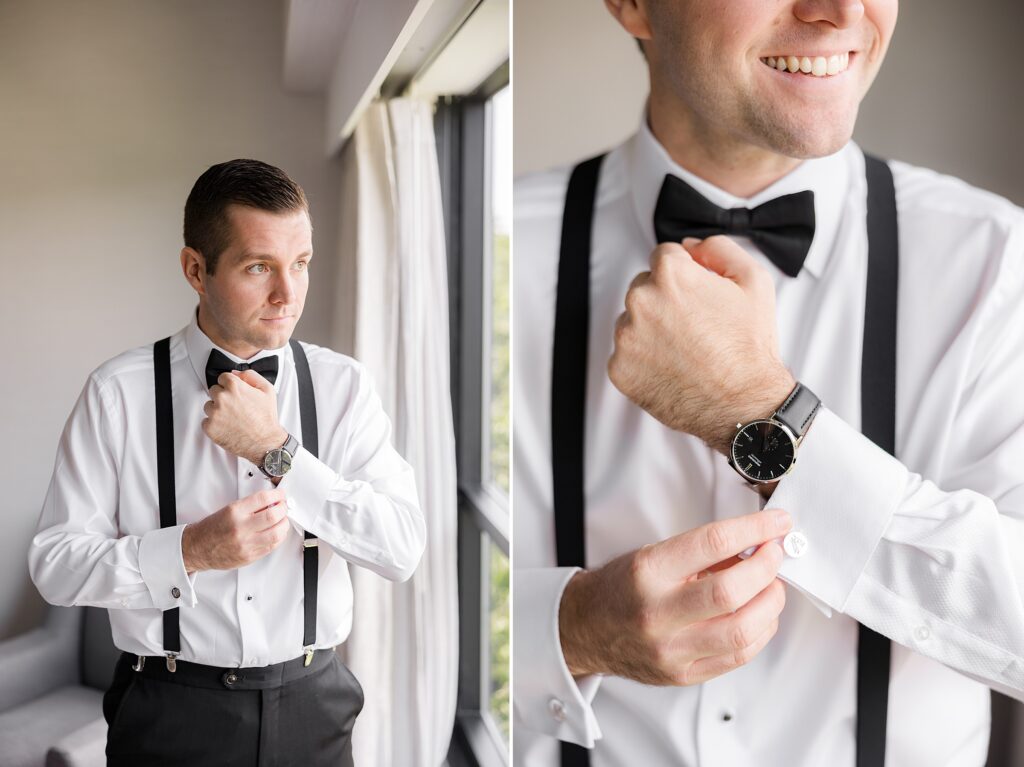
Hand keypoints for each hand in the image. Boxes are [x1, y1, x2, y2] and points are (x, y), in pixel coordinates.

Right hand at [181, 489, 290, 571]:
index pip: (263, 499)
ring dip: (284, 524)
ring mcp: (246, 544)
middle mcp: (240, 528)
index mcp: (234, 512)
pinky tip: (277, 532)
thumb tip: (273, 502)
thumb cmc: (212, 528)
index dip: (277, 495)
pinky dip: (279, 537)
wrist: (197, 548)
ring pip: (277, 533)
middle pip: (273, 516)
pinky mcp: (249, 556)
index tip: (281, 495)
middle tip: (283, 507)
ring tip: (282, 520)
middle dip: (283, 509)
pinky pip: (272, 546)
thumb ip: (251, 506)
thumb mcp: (229, 509)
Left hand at [203, 370, 286, 465]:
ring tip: (232, 418)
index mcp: (235, 386)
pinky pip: (206, 421)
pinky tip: (227, 426)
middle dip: (223, 397)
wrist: (265, 442)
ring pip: (208, 406)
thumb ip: (250, 375)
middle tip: (235, 407)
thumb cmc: (266, 418)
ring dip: (217, 410)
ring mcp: (214, 413)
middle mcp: (222, 398)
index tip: (235, 394)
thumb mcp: (267, 390)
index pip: (222, 378)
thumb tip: (235, 373)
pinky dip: (214, 424)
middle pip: (213, 391)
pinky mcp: (209, 427)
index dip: (230, 386)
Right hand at [558, 509, 791, 685]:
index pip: (713, 542)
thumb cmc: (622, 587)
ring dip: (771, 603)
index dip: (754, 529)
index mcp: (648, 571)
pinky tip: (760, 615)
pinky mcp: (683, 674)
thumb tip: (756, 544)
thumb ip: (704, 553)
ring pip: (743, 629)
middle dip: (767, 568)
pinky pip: (739, 655)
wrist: (586, 628)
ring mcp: (671, 649)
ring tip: (771, 586)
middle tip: (774, 555)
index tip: (776, 523)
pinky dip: (761, 631)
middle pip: (732, 591)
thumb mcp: (654, 555)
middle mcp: (657, 612)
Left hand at [608, 236, 795, 453]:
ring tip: (686, 350)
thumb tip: (691, 245)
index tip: (698, 296)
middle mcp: (641, 301)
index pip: (664, 256)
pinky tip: (672, 368)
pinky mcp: (619, 368)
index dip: (687, 274)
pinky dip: (644, 360)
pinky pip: (626, 354)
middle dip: (667, 300)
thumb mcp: (754, 281)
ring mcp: (627, 336)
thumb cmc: (748, 348)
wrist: (742, 404)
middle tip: (696, 326)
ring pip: (633, 320)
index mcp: (670, 274)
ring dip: (652, 329)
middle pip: (645, 286)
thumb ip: (719, 248)